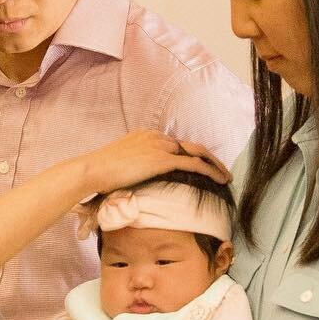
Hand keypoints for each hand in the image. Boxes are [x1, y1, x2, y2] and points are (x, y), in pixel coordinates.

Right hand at [79, 131, 228, 197]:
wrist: (93, 170)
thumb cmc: (99, 174)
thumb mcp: (118, 167)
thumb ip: (131, 169)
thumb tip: (132, 183)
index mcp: (145, 136)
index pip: (174, 144)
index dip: (189, 155)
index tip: (199, 165)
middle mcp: (155, 137)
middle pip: (189, 144)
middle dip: (208, 156)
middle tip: (221, 169)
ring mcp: (160, 146)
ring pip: (196, 152)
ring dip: (214, 164)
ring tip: (225, 177)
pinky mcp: (163, 159)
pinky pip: (194, 164)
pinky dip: (210, 170)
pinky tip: (220, 180)